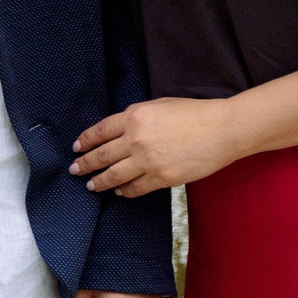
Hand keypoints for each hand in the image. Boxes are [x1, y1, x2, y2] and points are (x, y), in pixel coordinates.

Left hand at [70, 96, 244, 194]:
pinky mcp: (161, 178)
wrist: (222, 130)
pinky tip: (118, 191)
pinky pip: (135, 188)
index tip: (76, 147)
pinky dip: (123, 191)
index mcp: (133, 116)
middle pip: (101, 155)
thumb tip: (119, 131)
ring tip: (91, 185)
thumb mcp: (159, 105)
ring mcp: (148, 161)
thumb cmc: (194, 113)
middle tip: (74, 170)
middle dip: (84, 164)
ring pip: (113, 175)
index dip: (84, 141)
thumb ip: (136, 118)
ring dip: (98, 181)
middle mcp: (136, 139)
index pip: (99, 131)